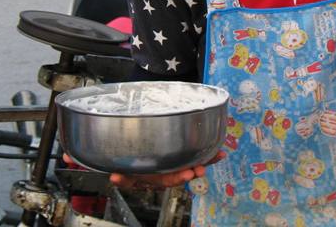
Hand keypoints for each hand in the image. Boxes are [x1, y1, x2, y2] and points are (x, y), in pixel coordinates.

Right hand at [109, 150, 226, 190]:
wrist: (136, 166)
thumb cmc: (133, 171)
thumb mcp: (127, 176)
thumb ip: (122, 178)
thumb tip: (114, 177)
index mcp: (157, 179)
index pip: (168, 181)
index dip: (177, 178)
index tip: (187, 174)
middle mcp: (169, 174)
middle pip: (183, 174)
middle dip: (192, 171)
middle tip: (200, 169)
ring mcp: (177, 166)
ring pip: (193, 165)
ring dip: (206, 163)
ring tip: (217, 157)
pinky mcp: (184, 158)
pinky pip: (200, 158)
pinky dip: (211, 157)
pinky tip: (221, 154)